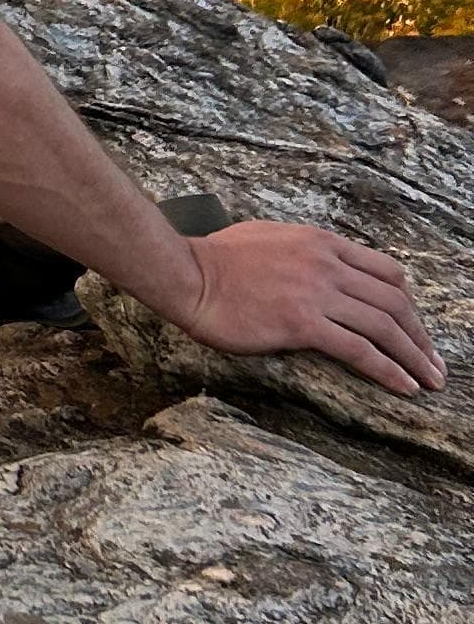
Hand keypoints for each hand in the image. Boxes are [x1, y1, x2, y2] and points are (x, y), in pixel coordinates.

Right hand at [169, 220, 445, 395]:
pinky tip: (404, 386)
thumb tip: (321, 267)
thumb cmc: (219, 258)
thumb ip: (305, 251)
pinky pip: (360, 350)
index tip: (415, 327)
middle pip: (395, 302)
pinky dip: (389, 371)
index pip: (386, 272)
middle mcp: (327, 265)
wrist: (189, 274)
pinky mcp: (303, 324)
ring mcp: (317, 294)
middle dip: (421, 336)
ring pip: (385, 327)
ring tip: (431, 380)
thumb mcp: (271, 237)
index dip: (409, 304)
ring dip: (415, 357)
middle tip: (434, 362)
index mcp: (322, 243)